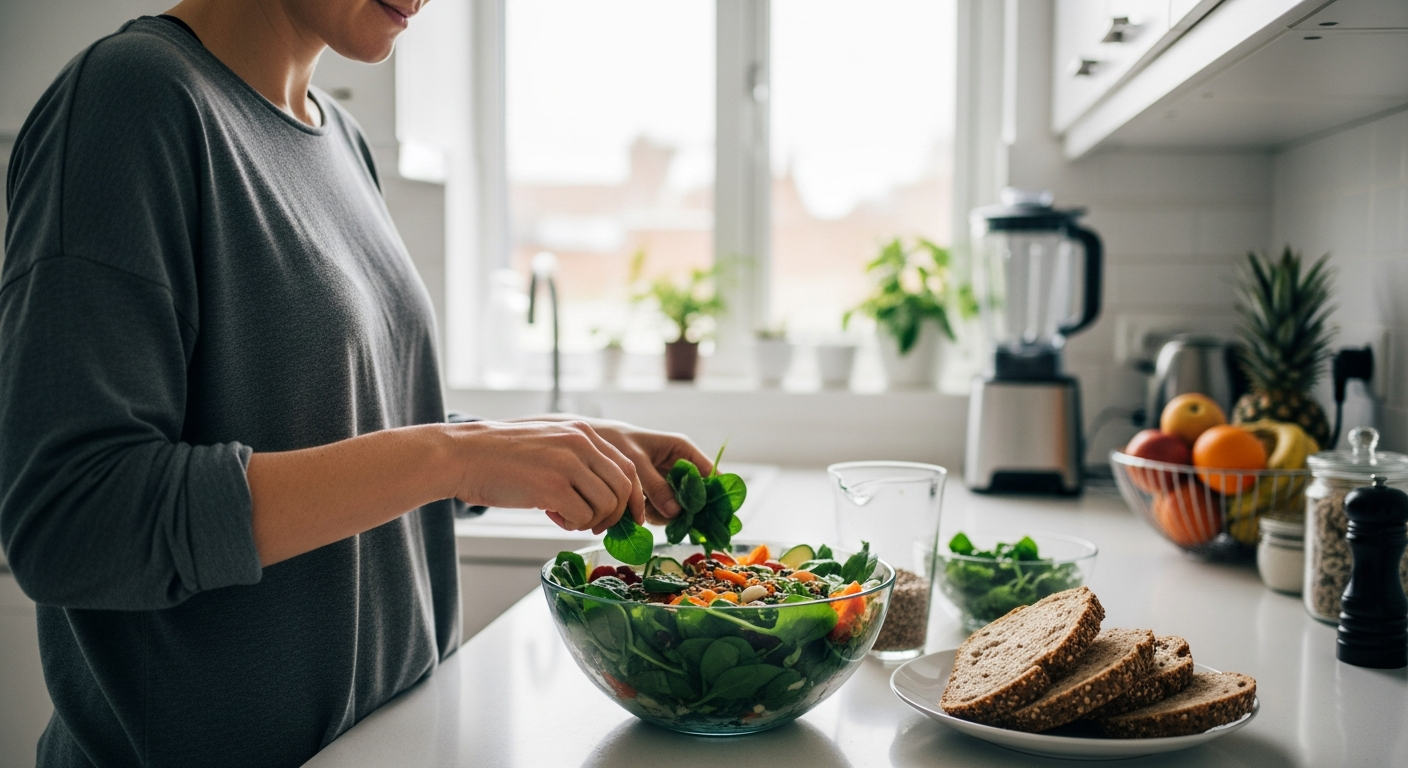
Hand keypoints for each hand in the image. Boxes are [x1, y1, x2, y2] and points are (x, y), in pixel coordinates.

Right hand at [516, 416, 712, 525]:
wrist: (464, 456)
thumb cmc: (502, 457)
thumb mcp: (550, 444)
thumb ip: (579, 462)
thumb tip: (606, 497)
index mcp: (582, 433)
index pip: (626, 467)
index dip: (631, 496)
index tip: (627, 516)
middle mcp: (580, 444)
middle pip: (623, 488)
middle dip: (614, 514)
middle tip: (593, 523)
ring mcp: (568, 464)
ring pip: (607, 505)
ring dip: (591, 520)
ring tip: (566, 517)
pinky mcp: (553, 486)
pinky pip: (583, 517)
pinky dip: (573, 525)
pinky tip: (554, 517)